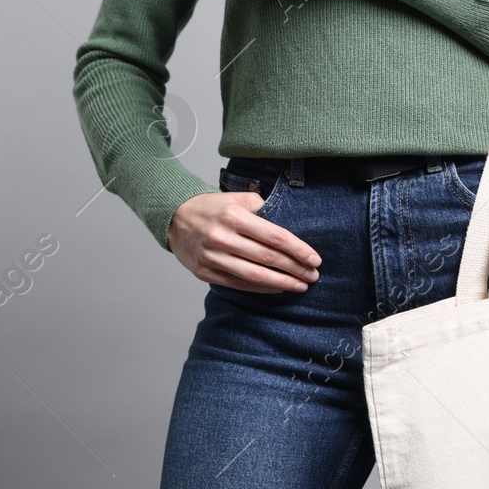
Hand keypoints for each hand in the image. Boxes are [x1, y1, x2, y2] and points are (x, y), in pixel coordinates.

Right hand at [168, 191, 321, 292]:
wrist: (174, 218)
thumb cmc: (212, 208)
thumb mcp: (236, 199)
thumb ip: (262, 208)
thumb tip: (290, 226)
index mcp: (233, 216)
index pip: (275, 236)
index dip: (298, 250)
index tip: (315, 259)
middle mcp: (222, 237)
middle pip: (268, 258)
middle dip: (295, 269)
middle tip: (313, 275)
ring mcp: (213, 257)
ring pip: (255, 276)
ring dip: (282, 283)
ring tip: (300, 286)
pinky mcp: (206, 272)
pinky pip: (239, 285)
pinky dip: (261, 288)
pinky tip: (277, 288)